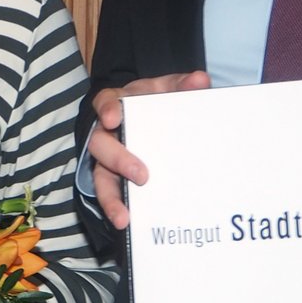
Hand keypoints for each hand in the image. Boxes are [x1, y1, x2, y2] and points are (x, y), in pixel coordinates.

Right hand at [86, 71, 210, 230]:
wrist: (156, 120)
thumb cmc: (158, 103)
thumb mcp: (170, 90)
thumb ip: (183, 85)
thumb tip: (200, 80)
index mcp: (119, 104)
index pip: (105, 102)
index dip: (107, 109)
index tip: (112, 118)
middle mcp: (107, 133)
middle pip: (100, 144)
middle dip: (118, 159)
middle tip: (141, 174)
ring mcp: (107, 159)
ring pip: (101, 176)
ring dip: (111, 197)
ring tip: (123, 216)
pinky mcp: (113, 179)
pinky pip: (110, 195)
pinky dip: (115, 208)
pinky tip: (126, 221)